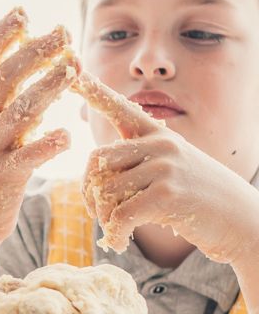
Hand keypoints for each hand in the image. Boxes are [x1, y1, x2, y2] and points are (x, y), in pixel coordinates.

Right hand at [0, 8, 75, 251]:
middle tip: (62, 32)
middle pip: (3, 77)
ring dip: (46, 88)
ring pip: (18, 111)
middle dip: (33, 51)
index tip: (23, 11)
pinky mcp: (4, 177)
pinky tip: (67, 135)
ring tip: (72, 69)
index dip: (1, 34)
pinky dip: (47, 145)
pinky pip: (27, 157)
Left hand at [73, 72, 258, 262]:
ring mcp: (165, 167)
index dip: (94, 90)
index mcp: (158, 134)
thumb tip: (96, 169)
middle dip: (90, 190)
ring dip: (103, 216)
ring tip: (115, 228)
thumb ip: (138, 161)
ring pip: (106, 190)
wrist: (243, 222)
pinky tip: (119, 241)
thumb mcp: (172, 167)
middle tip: (97, 211)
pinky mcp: (167, 195)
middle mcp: (161, 144)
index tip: (72, 72)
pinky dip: (114, 232)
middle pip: (97, 160)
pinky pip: (120, 213)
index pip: (120, 108)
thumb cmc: (199, 198)